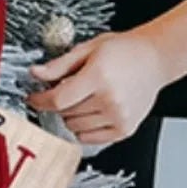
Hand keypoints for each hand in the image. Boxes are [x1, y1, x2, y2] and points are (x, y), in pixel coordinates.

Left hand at [26, 0, 186, 145]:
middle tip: (64, 89)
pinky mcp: (124, 129)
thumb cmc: (124, 51)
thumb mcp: (87, 49)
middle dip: (57, 103)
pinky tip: (87, 111)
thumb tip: (35, 73)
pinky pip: (90, 138)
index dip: (39, 100)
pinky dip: (82, 128)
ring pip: (74, 127)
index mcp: (98, 78)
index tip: (32, 98)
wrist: (154, 59)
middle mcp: (110, 100)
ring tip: (81, 97)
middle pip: (65, 113)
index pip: (58, 99)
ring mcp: (119, 117)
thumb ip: (59, 65)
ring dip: (69, 115)